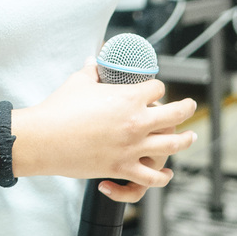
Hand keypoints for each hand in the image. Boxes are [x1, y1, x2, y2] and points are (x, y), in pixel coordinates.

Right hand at [17, 57, 196, 202]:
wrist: (45, 139)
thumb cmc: (60, 108)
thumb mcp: (78, 82)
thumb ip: (91, 70)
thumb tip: (93, 59)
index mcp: (129, 98)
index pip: (157, 89)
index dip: (157, 88)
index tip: (155, 90)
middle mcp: (137, 122)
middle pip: (175, 114)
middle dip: (186, 109)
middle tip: (191, 106)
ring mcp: (132, 148)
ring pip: (172, 145)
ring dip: (185, 140)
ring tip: (191, 137)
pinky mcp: (122, 168)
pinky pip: (151, 177)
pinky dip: (162, 176)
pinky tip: (168, 173)